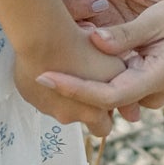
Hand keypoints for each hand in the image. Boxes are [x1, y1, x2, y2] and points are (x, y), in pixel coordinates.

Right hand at [14, 23, 133, 137]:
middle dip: (85, 106)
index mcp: (93, 115)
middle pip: (80, 118)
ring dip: (64, 93)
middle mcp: (68, 116)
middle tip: (89, 81)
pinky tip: (51, 63)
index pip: (103, 128)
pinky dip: (46, 83)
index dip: (107, 113)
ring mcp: (45, 107)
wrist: (45, 36)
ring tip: (69, 67)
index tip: (107, 97)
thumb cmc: (85, 49)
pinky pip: (39, 92)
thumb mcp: (116, 66)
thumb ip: (125, 90)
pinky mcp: (27, 94)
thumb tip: (136, 115)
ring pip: (58, 105)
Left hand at [37, 0, 163, 113]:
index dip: (74, 88)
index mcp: (155, 78)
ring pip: (105, 98)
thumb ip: (126, 33)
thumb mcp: (159, 18)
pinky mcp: (141, 86)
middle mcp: (149, 93)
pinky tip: (65, 65)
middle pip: (100, 102)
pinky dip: (90, 81)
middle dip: (67, 90)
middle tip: (31, 72)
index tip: (45, 76)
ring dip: (77, 86)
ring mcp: (146, 93)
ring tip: (40, 69)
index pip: (107, 95)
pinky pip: (112, 90)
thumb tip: (91, 38)